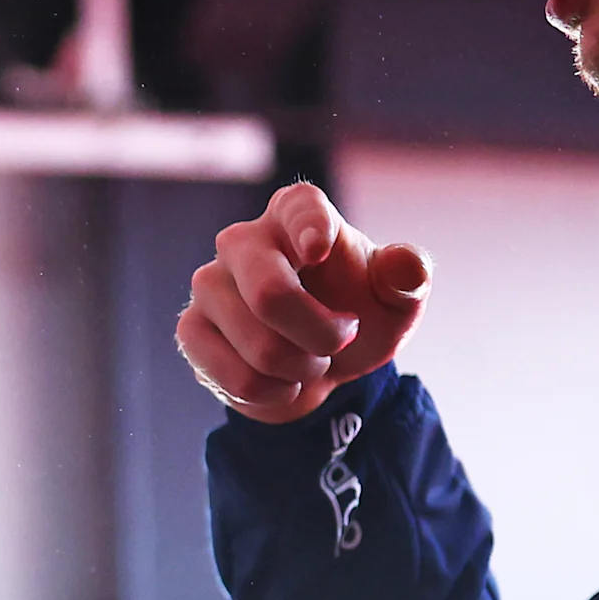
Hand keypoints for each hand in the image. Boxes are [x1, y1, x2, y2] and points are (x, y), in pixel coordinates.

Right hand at [175, 180, 429, 423]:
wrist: (318, 364)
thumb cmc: (355, 314)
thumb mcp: (395, 301)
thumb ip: (408, 278)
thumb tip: (405, 266)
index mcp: (295, 215)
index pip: (298, 207)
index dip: (307, 226)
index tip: (319, 250)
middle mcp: (242, 240)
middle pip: (270, 294)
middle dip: (322, 336)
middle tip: (342, 340)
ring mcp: (208, 284)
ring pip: (260, 347)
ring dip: (302, 369)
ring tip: (309, 360)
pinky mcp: (190, 329)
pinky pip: (236, 377)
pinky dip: (272, 393)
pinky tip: (278, 379)